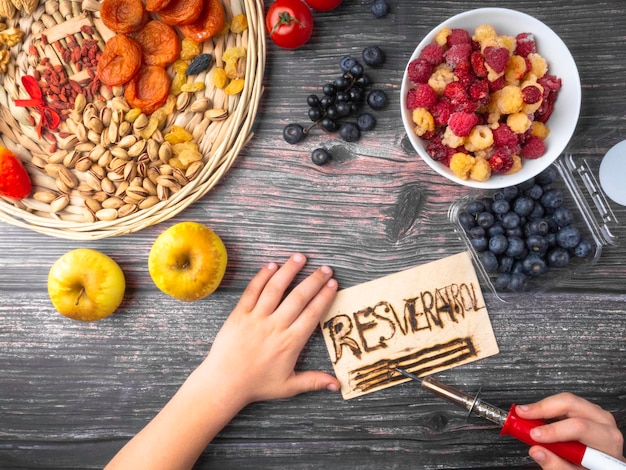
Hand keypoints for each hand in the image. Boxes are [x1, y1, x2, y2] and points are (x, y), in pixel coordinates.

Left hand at [106, 254, 339, 469]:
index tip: (333, 284)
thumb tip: (338, 385)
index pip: (312, 314)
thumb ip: (314, 381)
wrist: (224, 383)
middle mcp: (275, 327)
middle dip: (314, 280)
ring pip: (275, 289)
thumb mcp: (288, 386)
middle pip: (298, 297)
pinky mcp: (239, 314)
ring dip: (289, 271)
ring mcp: (256, 318)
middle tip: (325, 269)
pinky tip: (272, 266)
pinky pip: (252, 291)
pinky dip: (262, 277)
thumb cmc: (257, 385)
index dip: (324, 297)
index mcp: (290, 343)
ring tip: (300, 258)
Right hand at [515, 393, 624, 468]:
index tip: (533, 434)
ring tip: (526, 415)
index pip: (579, 427)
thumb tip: (537, 451)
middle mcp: (604, 424)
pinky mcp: (587, 411)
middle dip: (543, 408)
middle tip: (522, 414)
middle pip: (572, 405)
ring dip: (544, 406)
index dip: (553, 429)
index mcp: (606, 442)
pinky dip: (548, 407)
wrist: (601, 469)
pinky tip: (537, 415)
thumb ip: (557, 466)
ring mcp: (597, 415)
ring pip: (568, 400)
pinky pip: (566, 402)